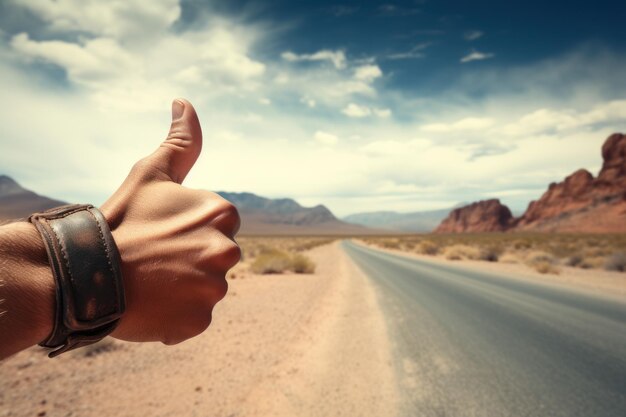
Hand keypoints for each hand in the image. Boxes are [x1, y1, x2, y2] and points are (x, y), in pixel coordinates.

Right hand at [100, 99, 240, 344]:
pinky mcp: (199, 320)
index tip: (163, 233)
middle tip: (155, 258)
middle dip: (191, 259)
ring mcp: (214, 289)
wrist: (86, 272)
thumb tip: (185, 103)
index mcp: (222, 214)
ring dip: (184, 288)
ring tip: (151, 281)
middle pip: (215, 258)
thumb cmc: (121, 219)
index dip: (188, 231)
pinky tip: (152, 303)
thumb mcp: (152, 174)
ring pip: (205, 289)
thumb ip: (180, 142)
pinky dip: (177, 315)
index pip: (218, 226)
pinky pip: (194, 317)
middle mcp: (227, 250)